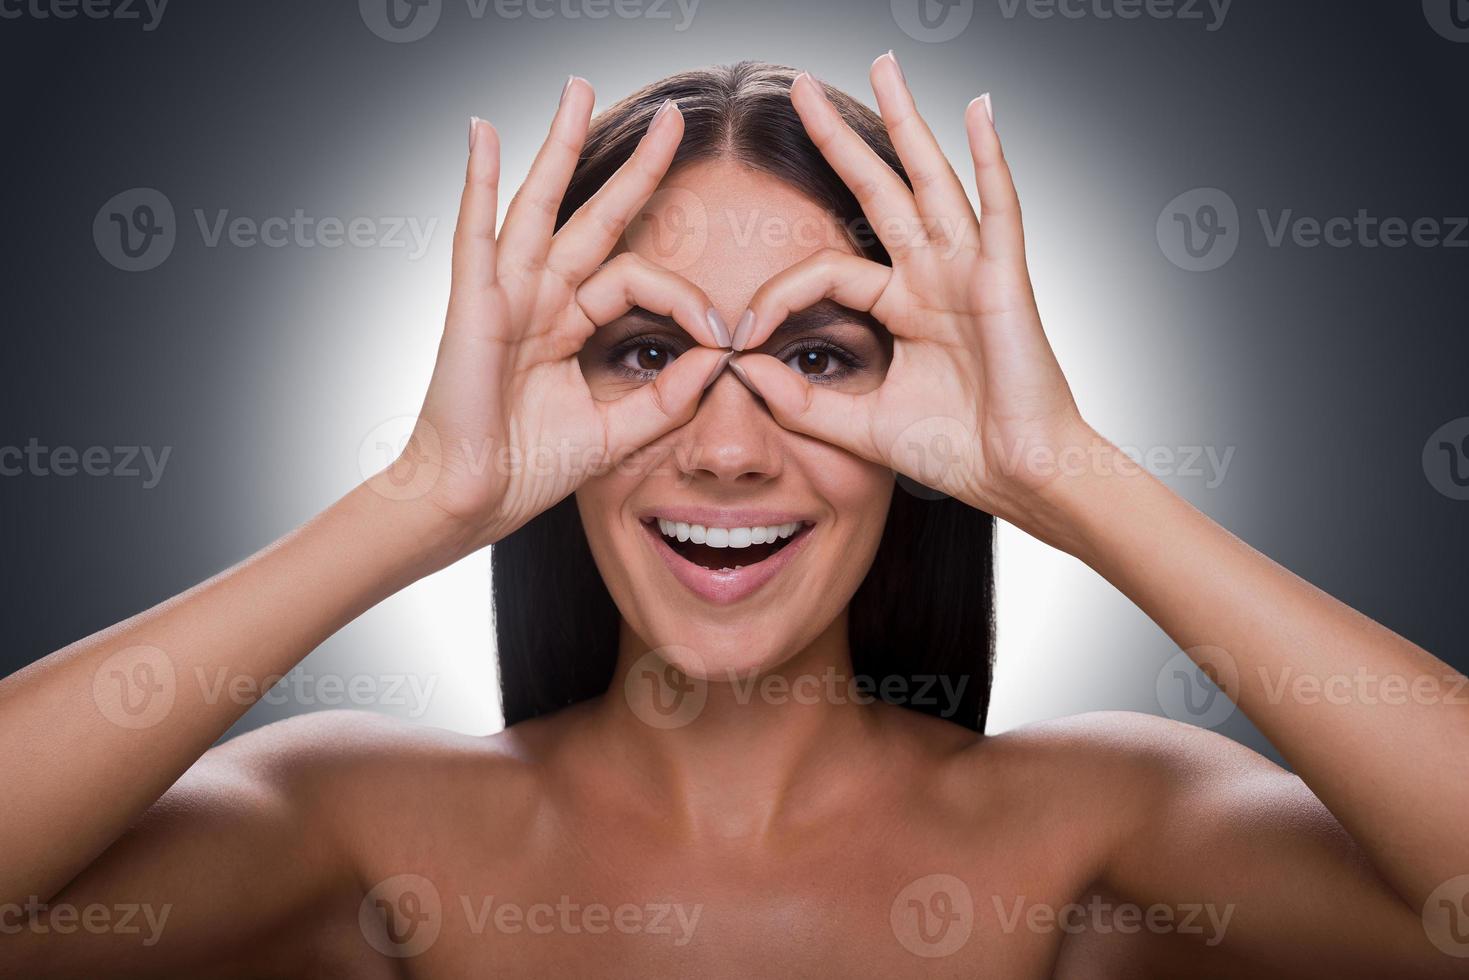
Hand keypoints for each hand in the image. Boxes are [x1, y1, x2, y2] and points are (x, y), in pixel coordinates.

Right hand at [371, 81, 729, 553]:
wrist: (473, 501)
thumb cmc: (528, 468)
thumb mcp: (617, 431)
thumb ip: (667, 397)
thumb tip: (721, 359)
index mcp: (570, 324)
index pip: (638, 279)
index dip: (687, 298)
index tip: (726, 333)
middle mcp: (540, 298)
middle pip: (594, 215)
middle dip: (635, 167)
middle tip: (675, 119)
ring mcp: (505, 295)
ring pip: (538, 204)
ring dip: (561, 146)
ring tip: (578, 90)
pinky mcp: (472, 306)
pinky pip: (475, 234)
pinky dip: (478, 182)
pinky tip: (482, 133)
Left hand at [730, 56, 1093, 539]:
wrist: (1018, 478)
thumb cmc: (956, 453)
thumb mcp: (860, 426)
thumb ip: (801, 402)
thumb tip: (740, 371)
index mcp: (902, 306)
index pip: (824, 271)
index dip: (776, 296)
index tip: (739, 336)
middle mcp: (934, 277)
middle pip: (878, 190)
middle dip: (838, 138)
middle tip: (799, 86)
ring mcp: (969, 271)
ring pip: (931, 180)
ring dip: (907, 122)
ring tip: (885, 67)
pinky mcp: (1005, 279)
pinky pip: (999, 208)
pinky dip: (990, 158)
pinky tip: (979, 110)